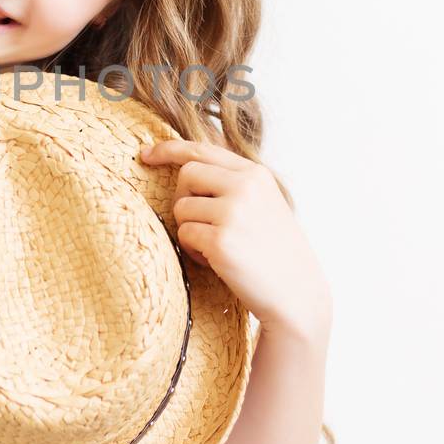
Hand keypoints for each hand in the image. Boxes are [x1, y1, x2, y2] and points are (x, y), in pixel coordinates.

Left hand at [139, 139, 331, 342]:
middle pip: (187, 174)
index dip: (169, 149)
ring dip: (189, 229)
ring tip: (215, 247)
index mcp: (256, 174)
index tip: (146, 154)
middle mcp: (245, 186)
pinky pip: (184, 235)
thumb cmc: (275, 252)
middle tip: (199, 223)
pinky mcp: (220, 241)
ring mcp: (233, 212)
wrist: (297, 294)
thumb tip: (187, 165)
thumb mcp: (263, 204)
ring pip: (181, 207)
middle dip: (183, 198)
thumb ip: (233, 182)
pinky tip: (216, 261)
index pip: (202, 149)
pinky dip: (192, 251)